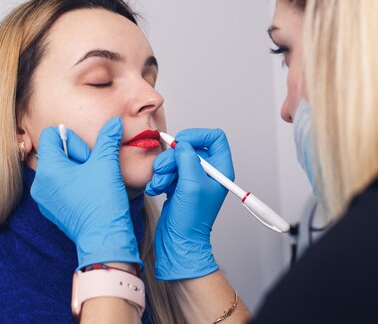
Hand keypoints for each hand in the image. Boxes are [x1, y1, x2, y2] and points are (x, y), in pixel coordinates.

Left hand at [31, 117, 141, 270]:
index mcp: (49, 169)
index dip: (73, 140)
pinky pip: (59, 186)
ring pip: (59, 169)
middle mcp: (40, 183)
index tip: (87, 156)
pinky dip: (73, 184)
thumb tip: (114, 122)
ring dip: (76, 170)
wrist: (103, 237)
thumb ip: (108, 138)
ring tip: (90, 183)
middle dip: (76, 156)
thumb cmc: (103, 202)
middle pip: (56, 152)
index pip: (52, 134)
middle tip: (91, 171)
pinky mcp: (51, 209)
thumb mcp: (106, 163)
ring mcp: (43, 198)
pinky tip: (88, 194)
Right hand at [145, 128, 232, 279]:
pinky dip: (159, 177)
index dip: (198, 135)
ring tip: (159, 184)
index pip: (215, 137)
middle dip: (172, 158)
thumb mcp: (191, 184)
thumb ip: (187, 158)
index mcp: (220, 169)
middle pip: (189, 147)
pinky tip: (157, 189)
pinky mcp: (179, 184)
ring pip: (175, 158)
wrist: (178, 242)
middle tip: (164, 171)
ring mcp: (193, 178)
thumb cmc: (191, 220)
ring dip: (163, 169)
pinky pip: (167, 170)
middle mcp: (208, 172)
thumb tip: (182, 144)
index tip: (182, 142)